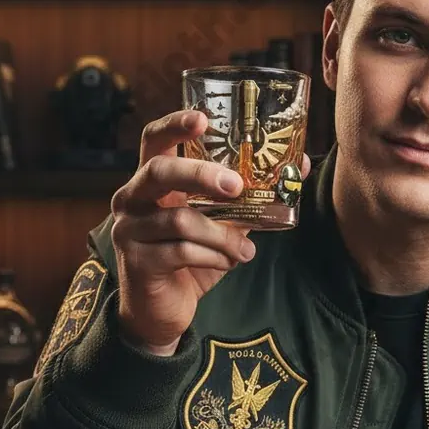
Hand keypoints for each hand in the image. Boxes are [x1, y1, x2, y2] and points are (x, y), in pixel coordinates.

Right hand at [111, 110, 310, 354]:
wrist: (161, 310)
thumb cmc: (191, 258)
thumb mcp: (222, 223)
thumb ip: (249, 197)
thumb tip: (299, 167)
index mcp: (152, 180)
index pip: (154, 139)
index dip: (175, 124)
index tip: (203, 118)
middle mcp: (133, 197)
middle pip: (160, 170)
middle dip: (201, 174)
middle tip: (236, 186)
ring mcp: (129, 229)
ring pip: (180, 220)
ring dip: (222, 235)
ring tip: (245, 250)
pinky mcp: (137, 261)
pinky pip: (181, 251)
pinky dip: (214, 257)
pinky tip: (228, 264)